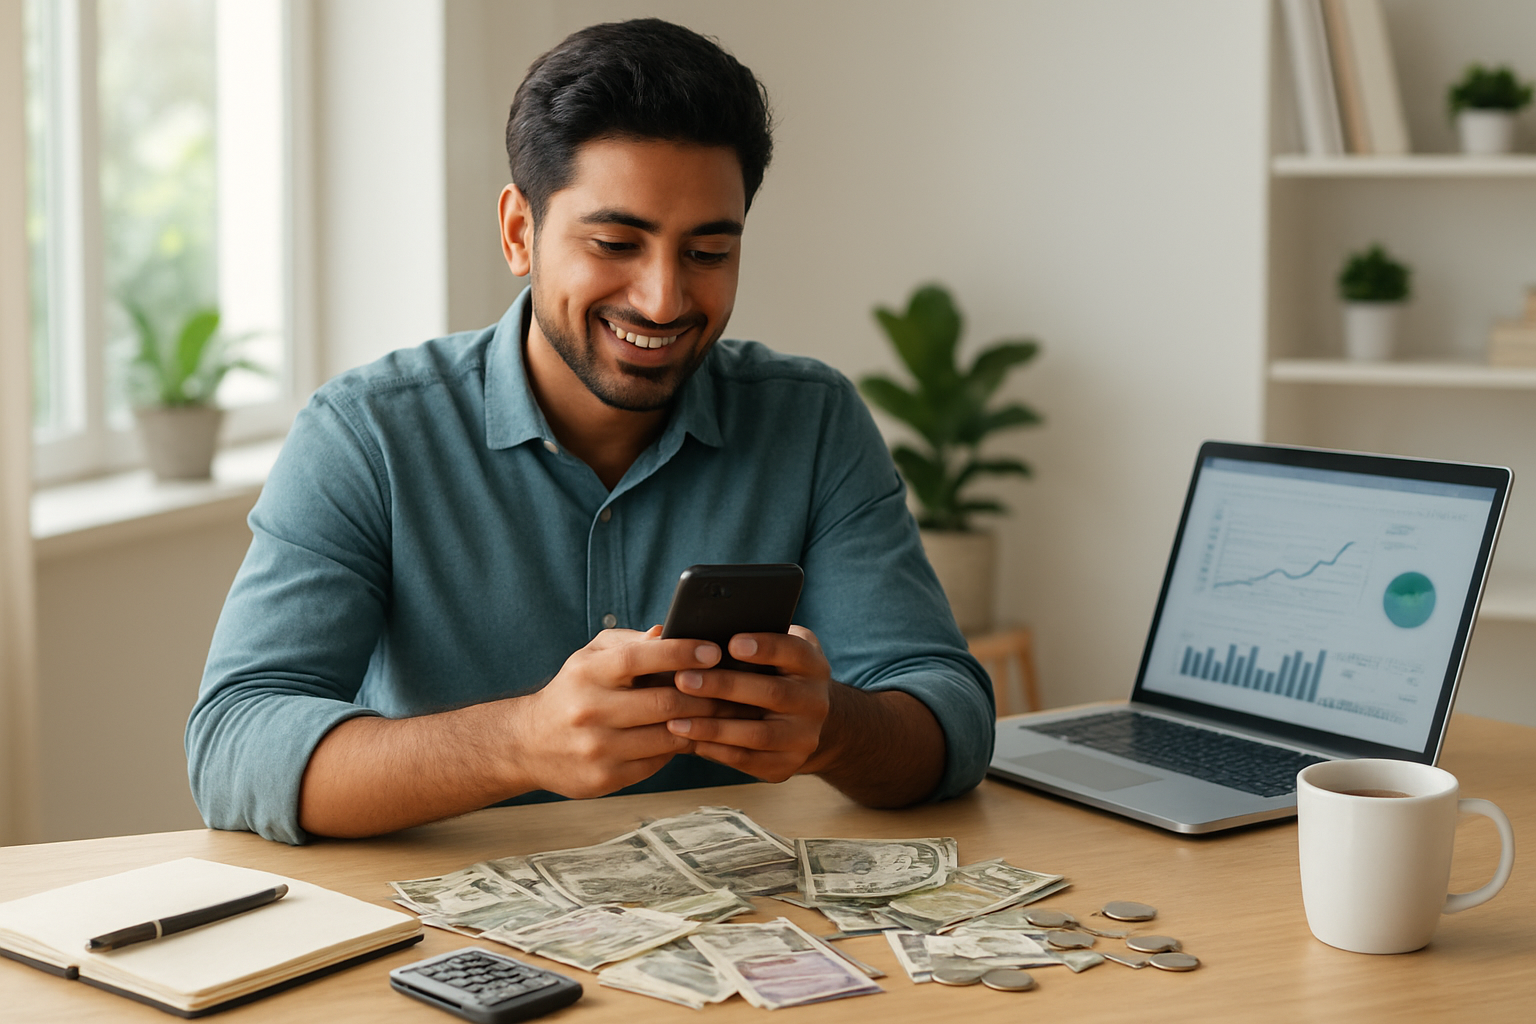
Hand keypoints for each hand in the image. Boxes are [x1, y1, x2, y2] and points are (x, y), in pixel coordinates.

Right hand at [508, 627, 729, 798]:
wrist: (528, 744)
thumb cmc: (573, 691)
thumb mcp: (590, 657)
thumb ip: (630, 643)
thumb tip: (668, 632)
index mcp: (588, 673)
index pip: (639, 658)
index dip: (680, 652)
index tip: (712, 650)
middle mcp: (590, 711)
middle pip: (664, 704)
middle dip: (705, 695)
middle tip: (733, 687)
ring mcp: (597, 748)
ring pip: (668, 737)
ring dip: (701, 724)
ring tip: (723, 712)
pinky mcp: (605, 778)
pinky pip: (658, 762)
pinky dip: (680, 747)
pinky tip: (693, 736)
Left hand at [664, 625, 834, 781]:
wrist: (804, 721)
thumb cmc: (775, 673)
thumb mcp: (776, 650)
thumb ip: (750, 639)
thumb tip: (701, 635)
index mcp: (812, 665)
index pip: (793, 651)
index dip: (765, 647)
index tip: (732, 643)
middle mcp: (815, 702)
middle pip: (772, 693)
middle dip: (724, 686)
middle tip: (683, 679)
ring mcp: (804, 737)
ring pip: (758, 734)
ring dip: (714, 727)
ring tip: (675, 720)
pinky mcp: (787, 765)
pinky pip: (749, 761)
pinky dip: (717, 751)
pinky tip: (689, 741)